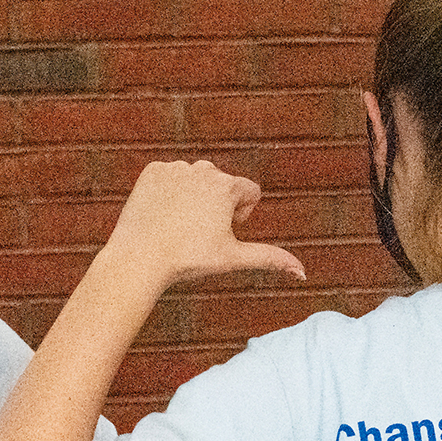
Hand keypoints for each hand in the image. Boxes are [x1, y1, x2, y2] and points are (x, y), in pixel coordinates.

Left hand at [102, 160, 305, 287]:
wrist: (140, 257)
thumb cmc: (189, 260)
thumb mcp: (233, 258)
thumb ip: (270, 258)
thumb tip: (302, 272)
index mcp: (227, 185)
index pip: (249, 192)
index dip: (240, 216)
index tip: (221, 233)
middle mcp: (203, 169)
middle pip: (222, 186)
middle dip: (217, 206)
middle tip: (197, 233)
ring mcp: (175, 168)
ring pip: (195, 182)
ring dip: (192, 199)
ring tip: (178, 226)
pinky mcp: (151, 171)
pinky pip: (169, 179)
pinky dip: (167, 195)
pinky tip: (161, 215)